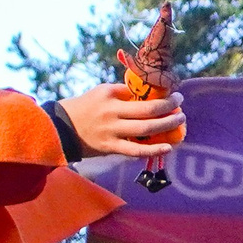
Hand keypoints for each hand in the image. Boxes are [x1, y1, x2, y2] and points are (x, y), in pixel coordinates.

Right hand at [56, 82, 184, 157]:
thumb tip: (149, 93)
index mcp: (109, 95)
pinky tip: (168, 147)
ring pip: (145, 129)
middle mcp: (111, 112)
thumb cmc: (85, 107)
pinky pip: (136, 150)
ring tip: (180, 121)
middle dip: (168, 107)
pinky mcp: (110, 147)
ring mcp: (111, 131)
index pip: (139, 92)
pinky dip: (153, 149)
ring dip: (167, 125)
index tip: (172, 93)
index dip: (159, 94)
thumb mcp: (101, 93)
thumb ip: (123, 93)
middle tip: (180, 105)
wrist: (61, 128)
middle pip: (147, 110)